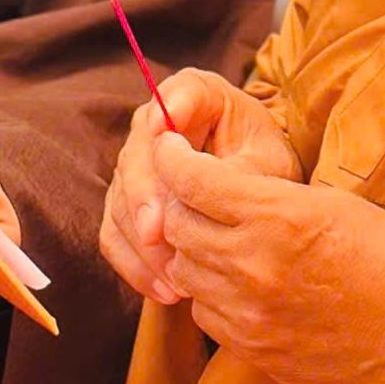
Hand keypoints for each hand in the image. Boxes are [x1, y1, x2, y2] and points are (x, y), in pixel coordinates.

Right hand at [101, 69, 299, 305]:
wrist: (263, 199)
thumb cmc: (268, 170)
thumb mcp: (269, 165)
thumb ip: (238, 171)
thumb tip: (198, 188)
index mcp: (198, 96)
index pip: (178, 92)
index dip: (165, 109)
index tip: (160, 128)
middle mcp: (155, 125)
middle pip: (137, 156)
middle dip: (143, 197)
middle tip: (158, 233)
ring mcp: (134, 166)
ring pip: (121, 202)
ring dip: (143, 244)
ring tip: (176, 278)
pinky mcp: (126, 205)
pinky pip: (115, 235)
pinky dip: (136, 265)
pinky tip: (167, 291)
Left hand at [151, 134, 384, 383]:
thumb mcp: (335, 204)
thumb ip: (270, 196)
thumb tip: (218, 185)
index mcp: (280, 217)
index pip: (192, 180)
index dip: (172, 157)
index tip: (169, 147)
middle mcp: (254, 265)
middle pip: (176, 225)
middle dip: (178, 202)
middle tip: (191, 192)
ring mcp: (249, 315)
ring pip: (184, 271)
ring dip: (192, 250)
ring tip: (218, 238)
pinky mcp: (252, 351)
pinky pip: (204, 313)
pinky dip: (210, 293)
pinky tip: (239, 283)